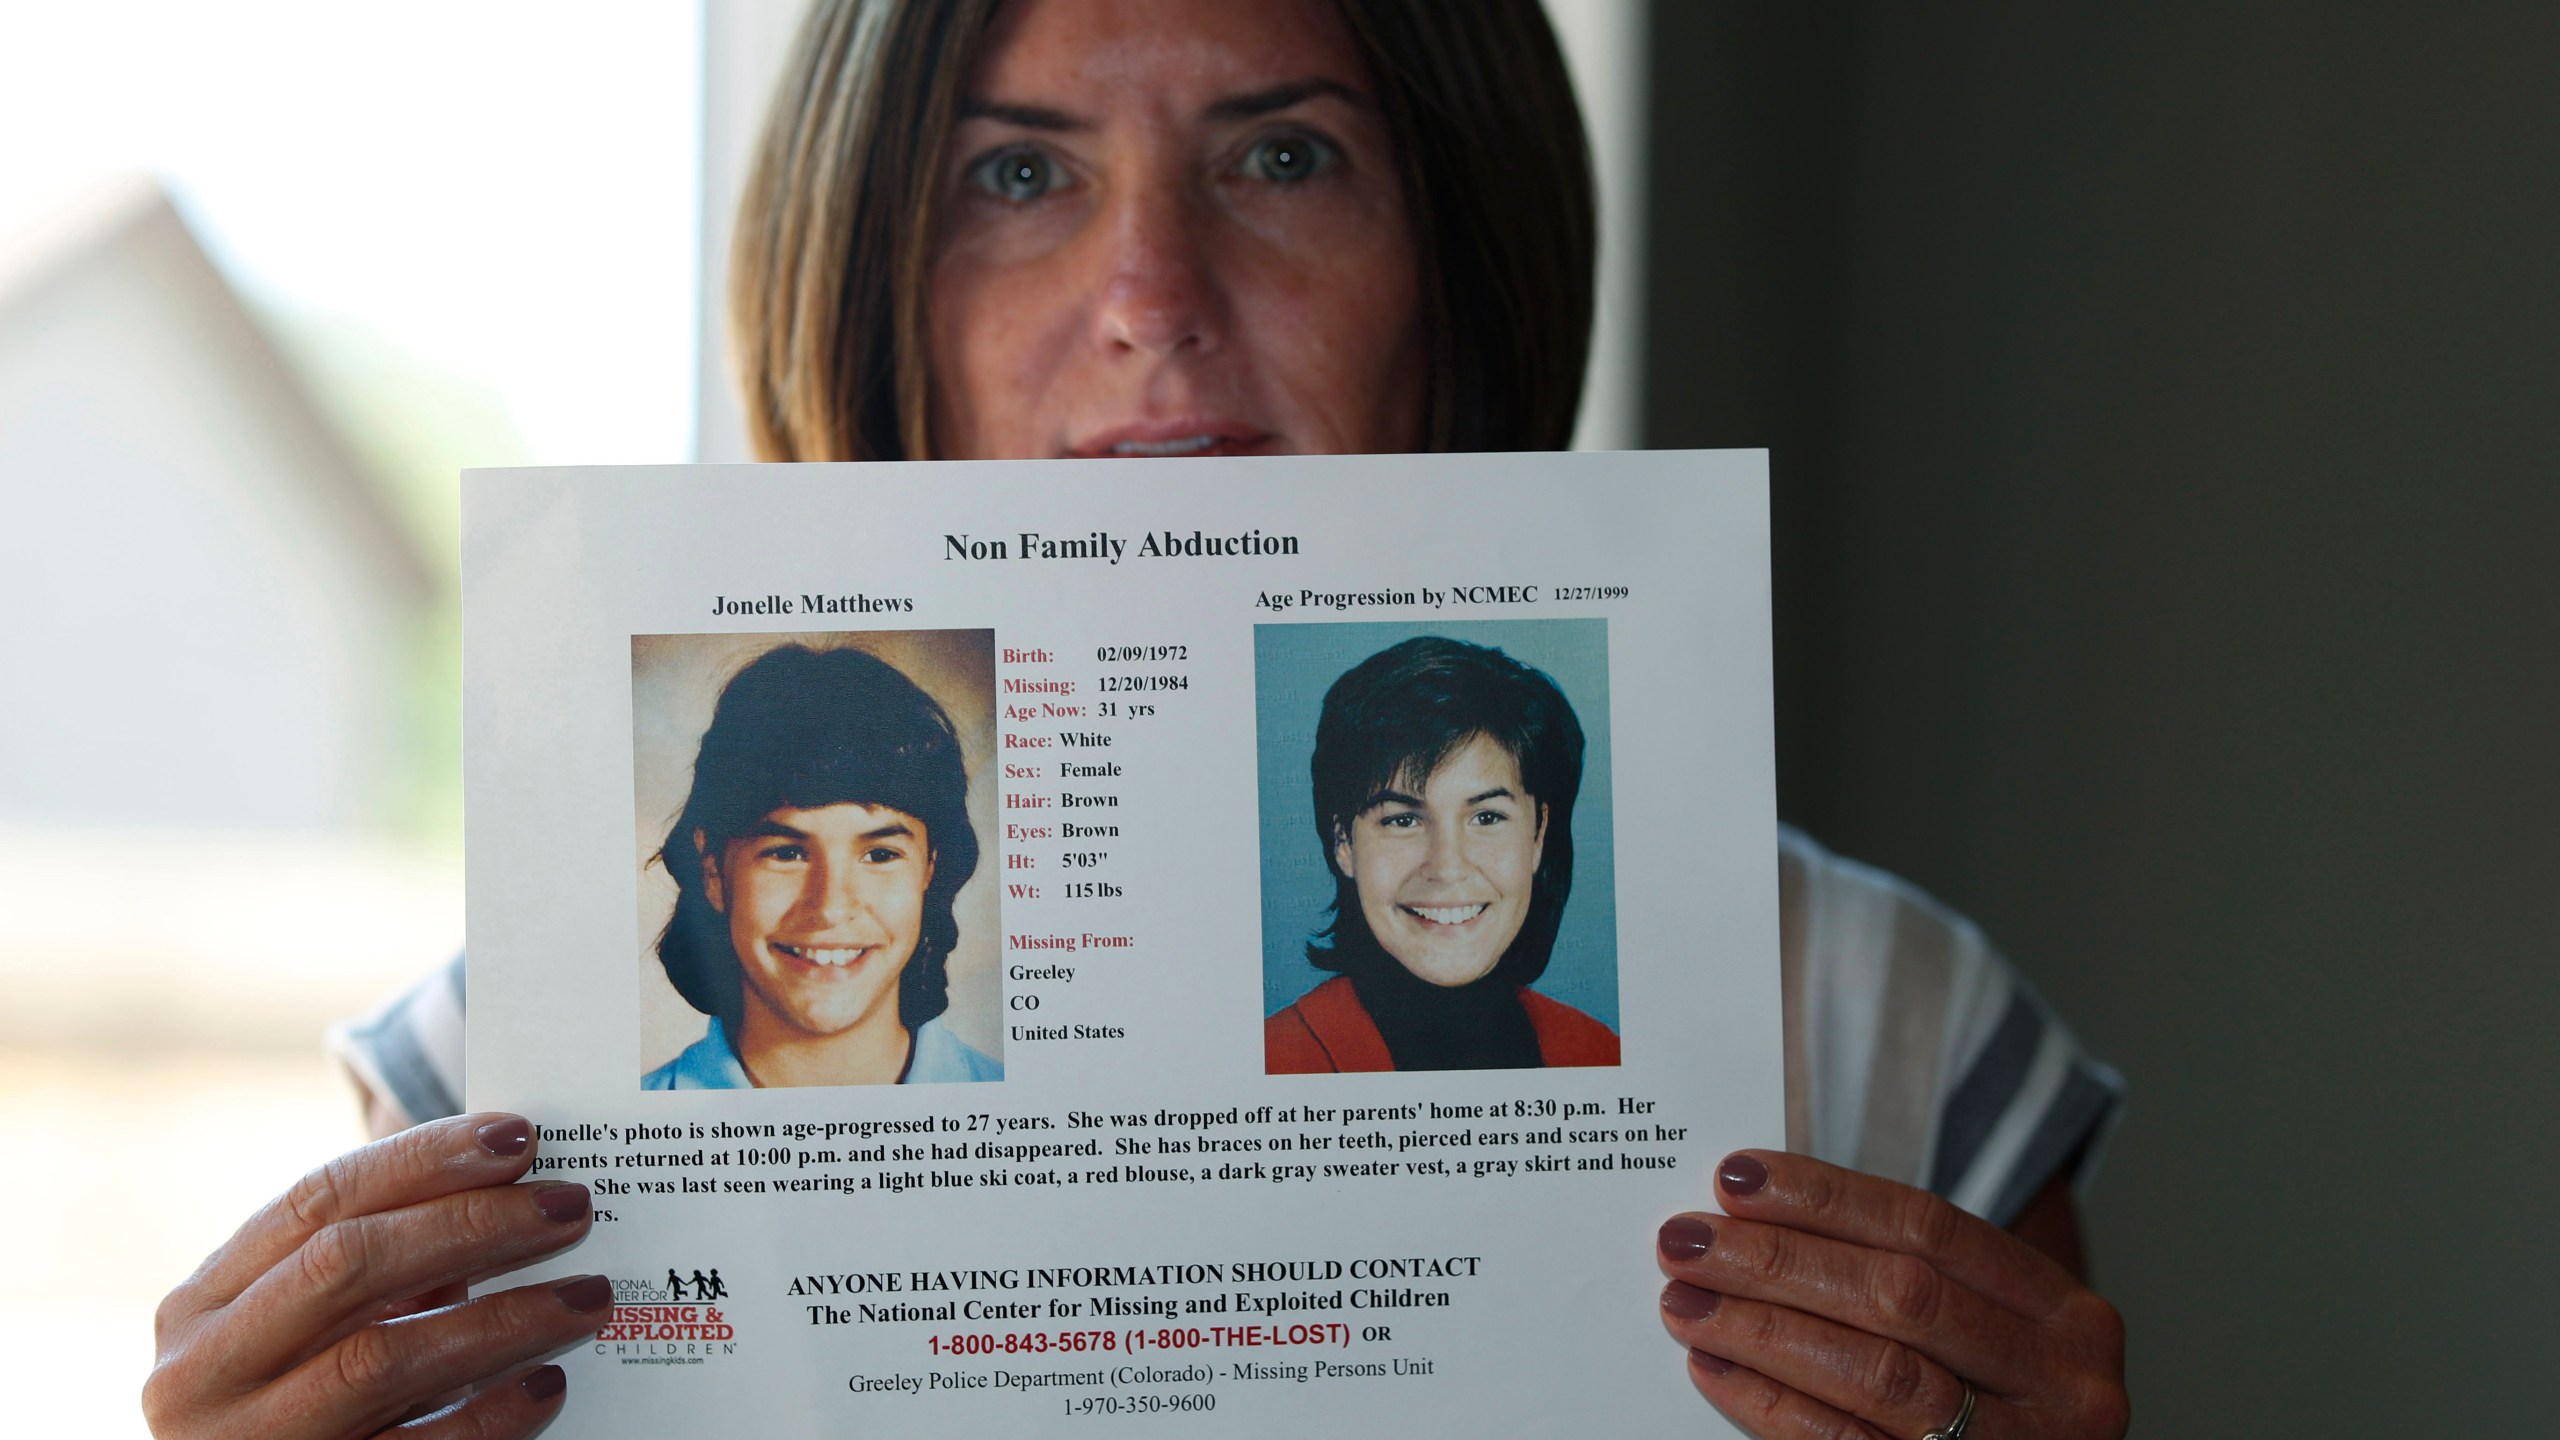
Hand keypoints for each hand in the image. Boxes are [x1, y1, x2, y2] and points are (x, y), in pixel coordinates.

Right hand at [145, 1114, 613, 1438]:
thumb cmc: (299, 1404)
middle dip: (471, 1225)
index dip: (421, 1160)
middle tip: (571, 1208)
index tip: (518, 1135)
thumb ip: (380, 1260)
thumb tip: (509, 1176)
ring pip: (381, 1360)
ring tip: (588, 1296)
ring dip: (501, 1319)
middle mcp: (205, 1370)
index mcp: (205, 1303)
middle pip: (348, 1265)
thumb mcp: (313, 1328)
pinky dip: (486, 1416)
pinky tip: (547, 1385)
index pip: (317, 1200)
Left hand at [1655, 1151, 2126, 1438]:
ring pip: (1876, 1374)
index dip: (1826, 1199)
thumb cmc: (1987, 1395)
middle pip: (1900, 1297)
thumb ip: (1896, 1274)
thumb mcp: (1979, 1326)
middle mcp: (2062, 1383)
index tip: (1736, 1178)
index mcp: (2065, 1311)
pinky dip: (1774, 1404)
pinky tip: (1717, 1370)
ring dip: (1765, 1330)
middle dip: (1780, 1262)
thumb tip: (1754, 1218)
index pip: (1930, 1228)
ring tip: (1687, 1302)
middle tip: (1687, 1241)